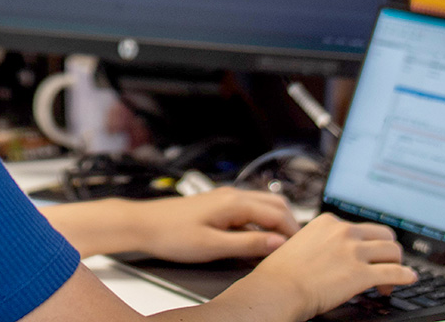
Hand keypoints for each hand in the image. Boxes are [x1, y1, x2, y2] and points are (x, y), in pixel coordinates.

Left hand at [127, 186, 300, 262]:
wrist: (144, 224)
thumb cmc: (172, 234)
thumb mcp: (213, 246)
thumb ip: (247, 244)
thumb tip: (276, 243)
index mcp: (234, 202)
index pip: (277, 214)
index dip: (292, 232)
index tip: (300, 249)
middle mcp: (232, 195)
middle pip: (275, 204)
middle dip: (288, 224)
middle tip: (295, 247)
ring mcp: (225, 198)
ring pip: (263, 205)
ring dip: (275, 222)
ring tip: (279, 245)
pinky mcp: (218, 205)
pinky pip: (249, 210)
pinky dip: (260, 222)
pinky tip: (257, 239)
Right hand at [230, 213, 415, 319]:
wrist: (278, 289)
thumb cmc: (282, 273)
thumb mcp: (301, 244)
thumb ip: (321, 242)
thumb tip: (331, 253)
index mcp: (329, 222)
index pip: (361, 227)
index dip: (368, 244)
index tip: (367, 257)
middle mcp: (344, 232)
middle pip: (384, 234)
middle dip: (388, 250)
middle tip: (384, 266)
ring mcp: (353, 251)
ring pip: (392, 251)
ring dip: (396, 265)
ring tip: (390, 281)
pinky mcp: (361, 273)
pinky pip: (394, 272)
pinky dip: (405, 275)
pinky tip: (409, 279)